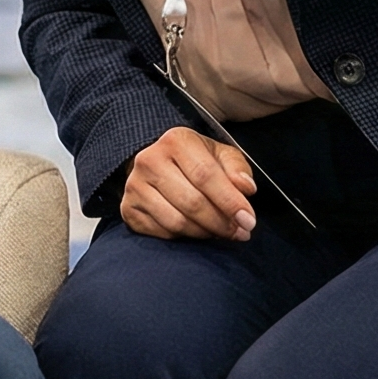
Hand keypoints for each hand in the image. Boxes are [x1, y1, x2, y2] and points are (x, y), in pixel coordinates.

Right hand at [121, 127, 256, 241]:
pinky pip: (161, 233)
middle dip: (221, 223)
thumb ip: (238, 170)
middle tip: (240, 233)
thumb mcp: (222, 156)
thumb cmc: (199, 161)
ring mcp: (135, 184)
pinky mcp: (128, 208)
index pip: (205, 175)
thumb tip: (245, 188)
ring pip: (176, 222)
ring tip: (220, 232)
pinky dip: (184, 238)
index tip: (249, 221)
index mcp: (175, 140)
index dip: (230, 201)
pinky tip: (196, 231)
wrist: (162, 165)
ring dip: (205, 233)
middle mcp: (149, 159)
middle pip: (191, 202)